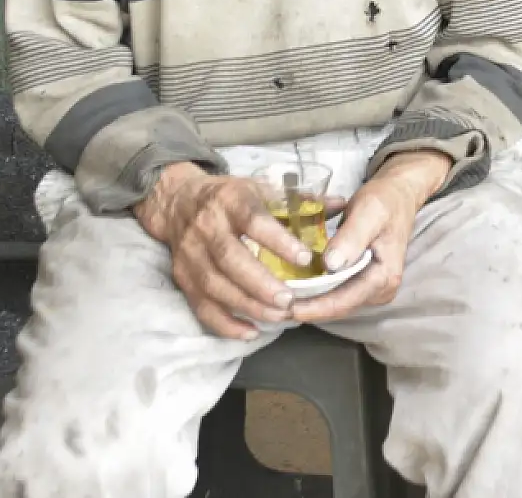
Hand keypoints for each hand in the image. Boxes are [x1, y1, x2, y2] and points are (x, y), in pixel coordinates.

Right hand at [134, 162, 308, 340]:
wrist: (178, 202)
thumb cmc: (232, 197)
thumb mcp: (263, 188)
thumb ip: (302, 200)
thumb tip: (343, 204)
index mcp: (232, 200)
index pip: (254, 220)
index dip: (278, 241)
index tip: (304, 258)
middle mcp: (207, 226)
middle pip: (231, 259)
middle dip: (261, 284)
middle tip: (290, 300)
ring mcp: (191, 253)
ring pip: (215, 285)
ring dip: (247, 305)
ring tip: (278, 316)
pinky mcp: (182, 276)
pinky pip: (200, 305)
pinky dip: (225, 323)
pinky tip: (250, 332)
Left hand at [291, 150, 452, 323]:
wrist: (398, 196)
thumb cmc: (385, 201)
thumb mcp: (369, 212)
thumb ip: (352, 237)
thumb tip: (331, 265)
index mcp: (384, 277)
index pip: (344, 301)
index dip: (314, 307)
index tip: (286, 307)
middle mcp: (380, 290)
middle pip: (338, 307)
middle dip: (306, 308)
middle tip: (272, 307)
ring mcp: (371, 289)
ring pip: (334, 303)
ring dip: (308, 302)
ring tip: (277, 300)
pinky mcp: (361, 283)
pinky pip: (335, 292)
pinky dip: (314, 291)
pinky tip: (292, 288)